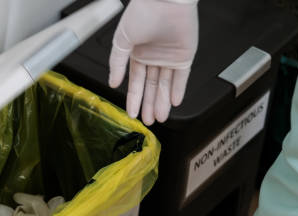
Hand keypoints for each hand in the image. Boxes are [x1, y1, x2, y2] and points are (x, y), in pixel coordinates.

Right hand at [109, 0, 198, 124]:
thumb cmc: (142, 12)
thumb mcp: (122, 39)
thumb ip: (117, 63)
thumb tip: (112, 83)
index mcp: (137, 53)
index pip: (136, 81)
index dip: (133, 98)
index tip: (131, 113)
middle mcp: (153, 57)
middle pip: (151, 87)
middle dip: (149, 105)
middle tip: (148, 121)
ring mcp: (169, 58)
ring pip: (165, 85)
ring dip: (162, 102)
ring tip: (160, 118)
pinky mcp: (184, 56)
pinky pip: (181, 77)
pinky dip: (178, 90)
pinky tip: (174, 103)